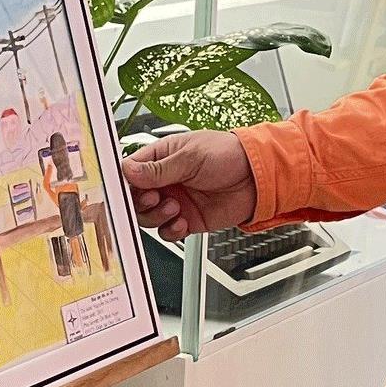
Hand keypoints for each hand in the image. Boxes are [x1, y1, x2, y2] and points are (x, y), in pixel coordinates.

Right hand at [122, 130, 257, 238]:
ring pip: (148, 217)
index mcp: (163, 158)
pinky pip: (168, 231)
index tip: (130, 189)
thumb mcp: (191, 156)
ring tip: (175, 207)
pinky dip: (171, 230)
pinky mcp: (188, 219)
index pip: (132, 172)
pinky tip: (182, 222)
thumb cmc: (228, 155)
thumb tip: (129, 171)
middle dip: (141, 202)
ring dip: (157, 216)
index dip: (127, 182)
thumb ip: (159, 168)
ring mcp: (176, 201)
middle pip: (136, 198)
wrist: (257, 178)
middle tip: (155, 198)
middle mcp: (166, 181)